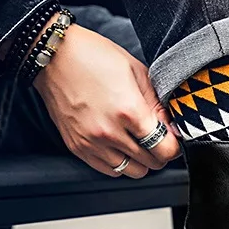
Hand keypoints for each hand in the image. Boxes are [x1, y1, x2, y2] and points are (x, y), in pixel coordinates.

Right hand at [33, 22, 181, 177]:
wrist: (53, 56)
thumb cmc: (93, 57)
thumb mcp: (137, 72)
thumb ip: (157, 104)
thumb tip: (171, 126)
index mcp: (129, 112)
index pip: (165, 149)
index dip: (174, 145)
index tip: (173, 138)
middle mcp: (109, 132)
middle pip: (151, 163)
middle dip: (160, 152)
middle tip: (158, 138)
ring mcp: (91, 143)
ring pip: (131, 172)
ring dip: (140, 161)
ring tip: (139, 142)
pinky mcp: (77, 147)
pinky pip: (109, 170)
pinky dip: (120, 163)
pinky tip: (121, 146)